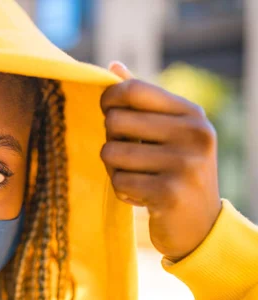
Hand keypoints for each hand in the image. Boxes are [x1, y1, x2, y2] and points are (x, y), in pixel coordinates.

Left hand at [100, 62, 221, 260]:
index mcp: (191, 113)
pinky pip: (118, 181)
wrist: (200, 226)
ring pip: (111, 154)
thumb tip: (114, 65)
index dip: (107, 100)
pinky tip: (142, 196)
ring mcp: (184, 163)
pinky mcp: (169, 192)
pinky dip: (122, 191)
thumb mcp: (169, 131)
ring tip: (135, 177)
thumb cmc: (176, 170)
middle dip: (111, 140)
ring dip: (114, 169)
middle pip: (114, 122)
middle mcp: (193, 133)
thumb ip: (142, 100)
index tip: (107, 113)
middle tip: (126, 154)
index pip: (131, 91)